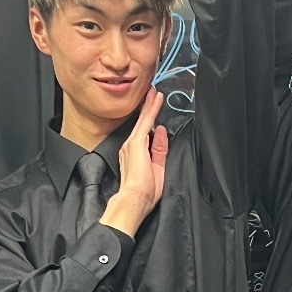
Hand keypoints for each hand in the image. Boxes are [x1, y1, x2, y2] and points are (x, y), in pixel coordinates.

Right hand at [101, 88, 167, 236]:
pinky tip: (155, 99)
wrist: (135, 199)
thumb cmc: (144, 191)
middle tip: (152, 93)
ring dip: (150, 105)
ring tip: (155, 91)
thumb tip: (161, 132)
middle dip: (147, 107)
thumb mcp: (157, 167)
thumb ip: (159, 149)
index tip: (153, 109)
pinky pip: (146, 122)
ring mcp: (131, 143)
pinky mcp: (136, 143)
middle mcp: (130, 146)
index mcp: (134, 154)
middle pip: (142, 123)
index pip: (144, 133)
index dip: (149, 120)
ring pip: (143, 120)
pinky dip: (151, 109)